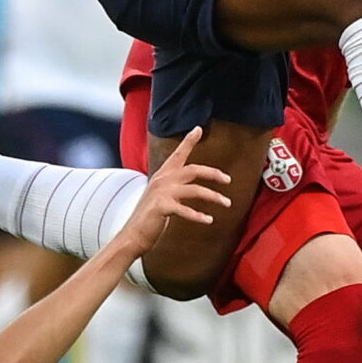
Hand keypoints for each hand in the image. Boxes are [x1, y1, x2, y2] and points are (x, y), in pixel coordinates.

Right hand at [110, 129, 230, 255]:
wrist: (133, 234)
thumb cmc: (150, 217)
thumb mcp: (162, 196)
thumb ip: (174, 187)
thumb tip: (192, 185)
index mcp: (163, 175)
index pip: (178, 154)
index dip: (188, 141)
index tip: (198, 128)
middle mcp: (162, 180)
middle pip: (193, 170)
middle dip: (213, 173)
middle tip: (228, 180)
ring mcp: (161, 193)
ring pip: (195, 190)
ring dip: (214, 197)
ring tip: (227, 204)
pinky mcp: (161, 207)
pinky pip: (185, 210)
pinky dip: (198, 216)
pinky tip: (209, 220)